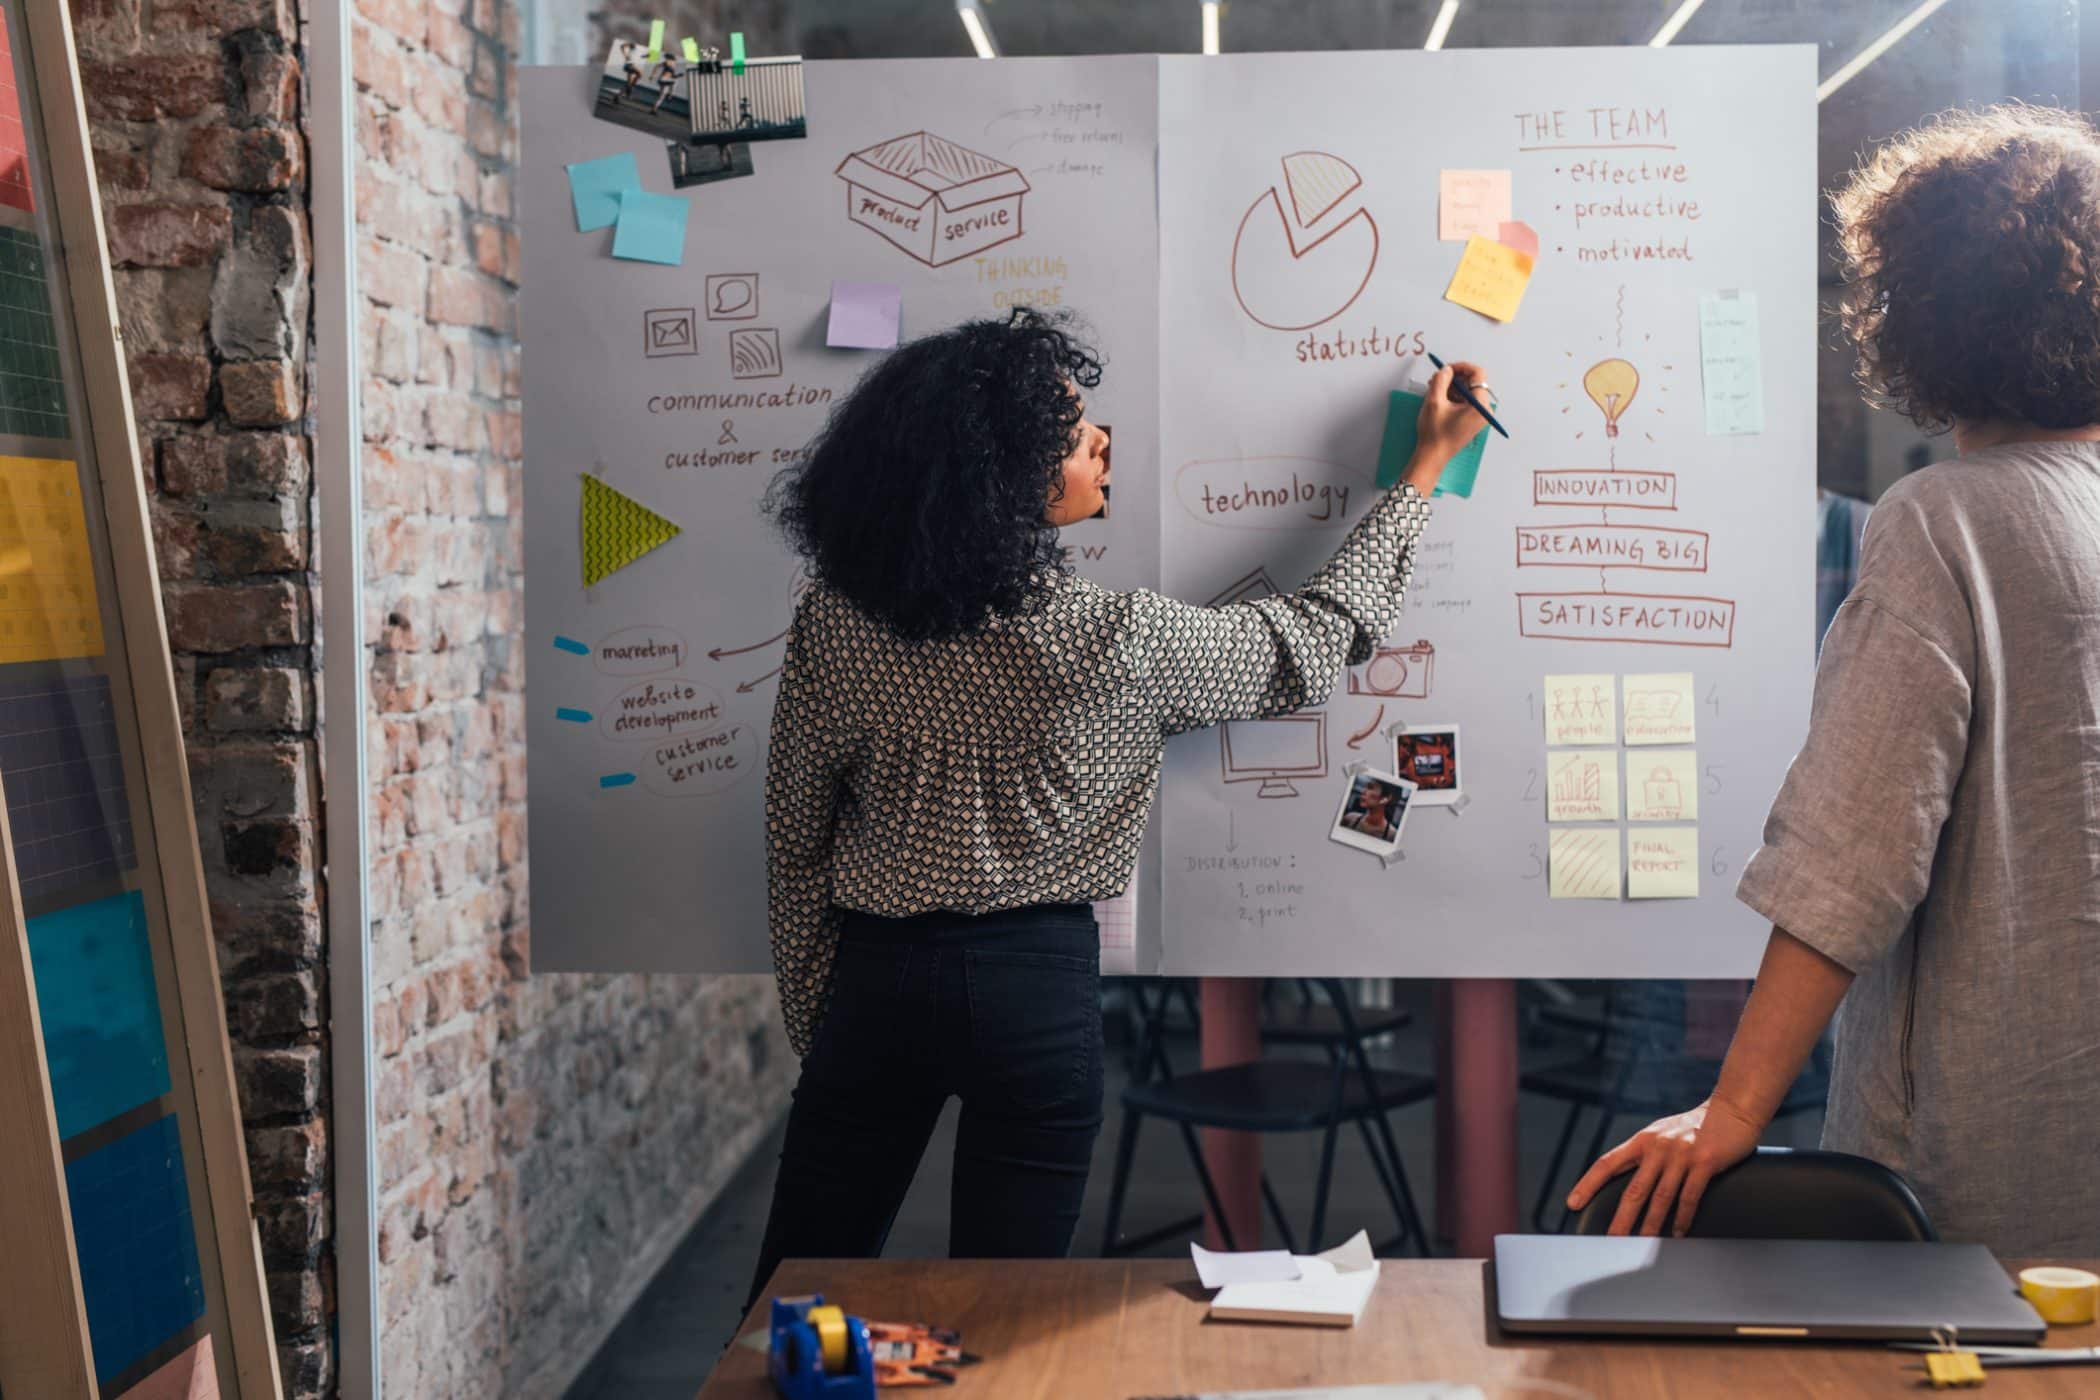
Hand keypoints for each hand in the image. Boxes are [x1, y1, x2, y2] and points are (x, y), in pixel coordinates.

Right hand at [1401, 361, 1489, 493]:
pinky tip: (1439, 398)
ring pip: (1468, 391)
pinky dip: (1453, 396)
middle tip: (1437, 378)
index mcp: (1480, 405)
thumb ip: (1441, 380)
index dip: (1461, 367)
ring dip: (1452, 387)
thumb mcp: (1434, 402)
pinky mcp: (1472, 420)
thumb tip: (1446, 370)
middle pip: (1473, 382)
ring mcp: (1478, 416)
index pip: (1478, 374)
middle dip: (1455, 377)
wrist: (1433, 456)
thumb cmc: (1435, 434)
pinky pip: (1465, 401)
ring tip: (1434, 389)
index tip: (1447, 368)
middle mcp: (1483, 410)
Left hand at [1564, 1095, 1763, 1236]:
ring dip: (1651, 1224)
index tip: (1573, 1203)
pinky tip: (1677, 1233)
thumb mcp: (1662, 1134)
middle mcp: (1658, 1147)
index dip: (1587, 1183)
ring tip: (1642, 1243)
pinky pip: (1690, 1196)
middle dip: (1621, 1218)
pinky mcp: (1705, 1162)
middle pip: (1634, 1189)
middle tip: (1611, 1240)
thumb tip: (1625, 1178)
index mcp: (1642, 1140)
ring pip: (1661, 1197)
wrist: (1732, 1109)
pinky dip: (1682, 1218)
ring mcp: (1681, 1155)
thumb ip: (1645, 1153)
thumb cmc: (1694, 1126)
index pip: (1607, 1163)